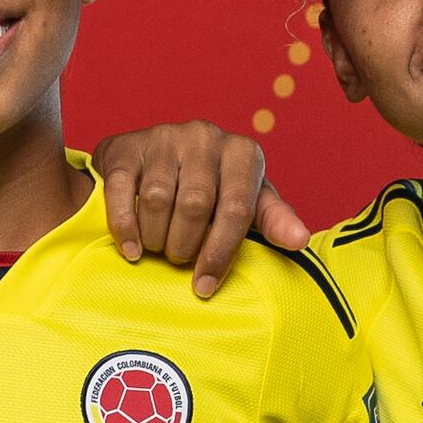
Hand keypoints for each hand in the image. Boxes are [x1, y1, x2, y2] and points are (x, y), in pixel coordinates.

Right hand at [90, 121, 314, 297]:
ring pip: (157, 200)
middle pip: (195, 206)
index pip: (236, 208)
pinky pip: (122, 193)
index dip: (221, 252)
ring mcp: (164, 138)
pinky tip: (131, 248)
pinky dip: (125, 227)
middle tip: (179, 259)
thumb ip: (272, 219)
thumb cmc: (213, 186)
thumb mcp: (248, 199)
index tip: (206, 286)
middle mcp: (205, 137)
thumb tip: (299, 241)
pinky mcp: (126, 147)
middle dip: (185, 245)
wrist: (159, 155)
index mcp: (242, 152)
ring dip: (156, 238)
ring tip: (158, 248)